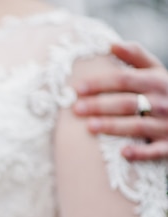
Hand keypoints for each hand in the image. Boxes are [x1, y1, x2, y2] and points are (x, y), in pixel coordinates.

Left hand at [72, 42, 167, 160]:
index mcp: (157, 81)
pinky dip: (141, 152)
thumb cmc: (165, 92)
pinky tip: (123, 153)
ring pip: (138, 125)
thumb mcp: (157, 71)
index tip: (77, 88)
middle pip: (127, 102)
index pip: (124, 80)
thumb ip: (136, 57)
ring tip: (90, 127)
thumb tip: (110, 44)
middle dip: (101, 105)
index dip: (101, 83)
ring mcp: (167, 125)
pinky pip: (156, 151)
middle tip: (76, 109)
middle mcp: (162, 102)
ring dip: (114, 126)